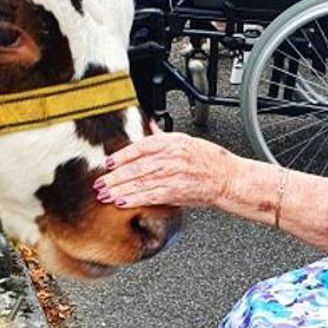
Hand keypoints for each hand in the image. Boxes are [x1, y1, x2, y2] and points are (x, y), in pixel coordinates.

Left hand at [93, 124, 238, 207]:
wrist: (227, 178)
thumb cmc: (209, 160)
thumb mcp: (185, 140)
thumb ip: (163, 136)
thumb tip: (148, 125)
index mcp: (171, 142)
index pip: (139, 147)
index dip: (121, 156)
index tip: (108, 162)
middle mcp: (170, 157)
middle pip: (135, 167)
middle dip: (114, 176)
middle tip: (99, 182)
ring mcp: (172, 175)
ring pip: (139, 182)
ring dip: (119, 189)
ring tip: (105, 194)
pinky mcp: (176, 191)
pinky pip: (150, 195)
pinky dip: (135, 199)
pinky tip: (122, 202)